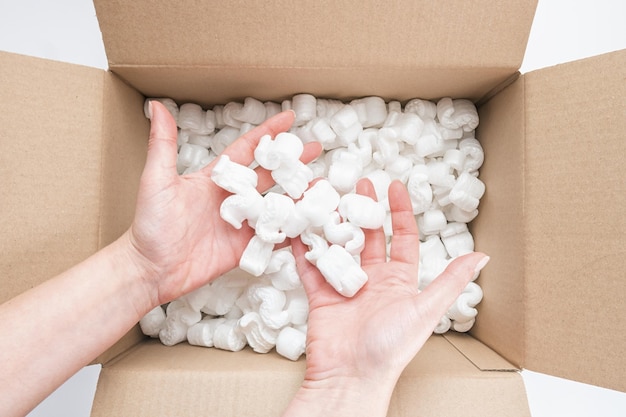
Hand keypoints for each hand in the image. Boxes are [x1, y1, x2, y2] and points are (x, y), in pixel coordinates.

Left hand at [126, 102, 320, 306]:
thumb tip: (156, 107)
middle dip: (293, 162)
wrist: (151, 270)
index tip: (289, 118)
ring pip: (275, 205)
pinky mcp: (244, 247)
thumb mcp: (157, 180)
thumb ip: (163, 145)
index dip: (268, 133)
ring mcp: (240, 223)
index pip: (247, 149)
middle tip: (316, 149)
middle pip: (269, 175)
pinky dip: (290, 229)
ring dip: (297, 195)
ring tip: (322, 186)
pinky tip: (310, 222)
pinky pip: (272, 235)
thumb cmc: (150, 225)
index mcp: (215, 179)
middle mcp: (231, 198)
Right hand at [286, 178, 488, 415]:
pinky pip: (310, 267)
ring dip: (334, 223)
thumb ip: (451, 280)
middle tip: (359, 184)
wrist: (351, 375)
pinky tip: (299, 228)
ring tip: (326, 198)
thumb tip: (482, 257)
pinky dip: (304, 249)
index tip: (393, 187)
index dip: (399, 212)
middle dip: (365, 209)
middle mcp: (373, 281)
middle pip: (369, 236)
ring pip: (338, 246)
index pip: (401, 238)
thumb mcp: (426, 308)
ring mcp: (345, 287)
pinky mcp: (320, 296)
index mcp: (399, 282)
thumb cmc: (391, 346)